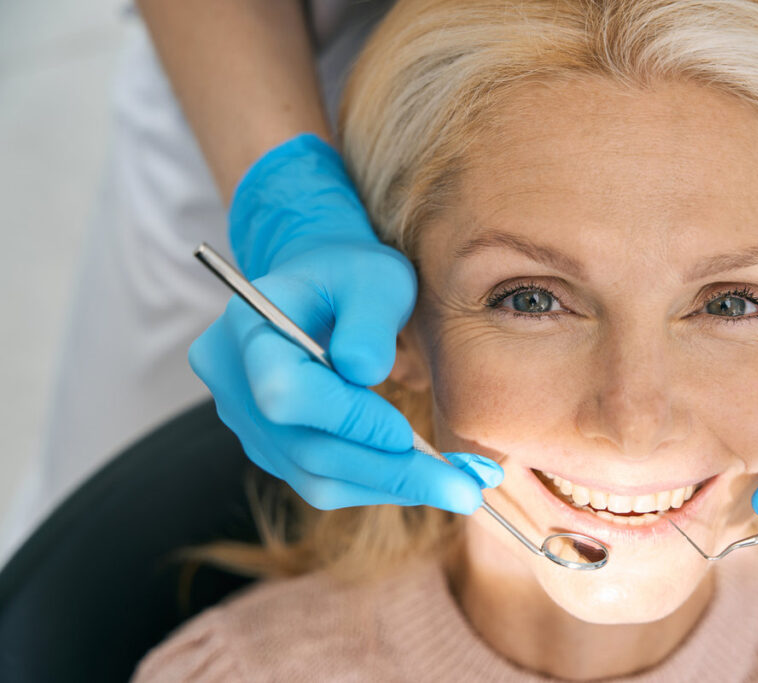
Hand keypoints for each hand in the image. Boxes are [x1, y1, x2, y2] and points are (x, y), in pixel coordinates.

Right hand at [190, 134, 502, 512]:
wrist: (326, 288)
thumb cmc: (352, 275)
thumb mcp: (375, 277)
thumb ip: (369, 320)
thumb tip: (364, 373)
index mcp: (246, 330)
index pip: (286, 394)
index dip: (346, 419)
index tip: (408, 432)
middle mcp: (232, 383)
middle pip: (306, 448)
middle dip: (390, 471)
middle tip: (465, 489)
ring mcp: (247, 422)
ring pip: (317, 477)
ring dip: (391, 487)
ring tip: (460, 488)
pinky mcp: (272, 448)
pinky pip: (323, 480)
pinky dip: (377, 484)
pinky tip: (428, 479)